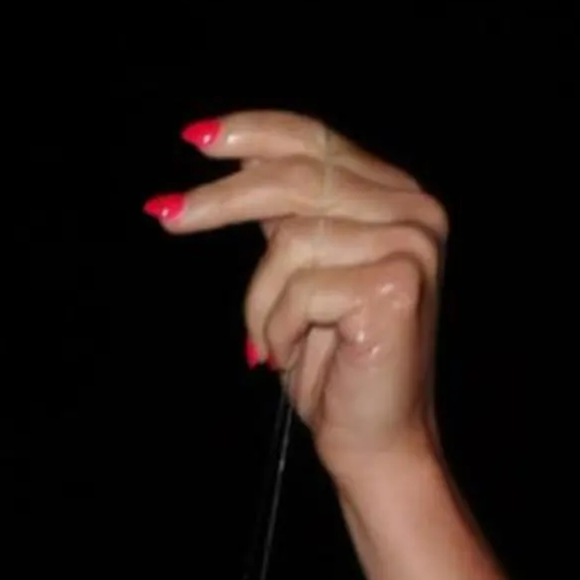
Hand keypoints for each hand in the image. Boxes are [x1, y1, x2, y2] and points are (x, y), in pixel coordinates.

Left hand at [149, 112, 447, 485]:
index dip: (255, 133)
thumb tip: (238, 163)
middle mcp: (413, 211)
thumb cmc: (332, 371)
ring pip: (291, 241)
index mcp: (395, 198)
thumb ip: (288, 220)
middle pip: (297, 177)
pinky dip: (279, 328)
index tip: (194, 140)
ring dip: (261, 303)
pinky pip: (302, 288)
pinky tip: (288, 356)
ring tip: (270, 344)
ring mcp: (411, 245)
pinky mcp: (396, 284)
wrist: (373, 445)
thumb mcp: (300, 279)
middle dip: (222, 200)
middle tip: (166, 217)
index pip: (316, 141)